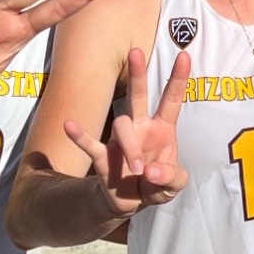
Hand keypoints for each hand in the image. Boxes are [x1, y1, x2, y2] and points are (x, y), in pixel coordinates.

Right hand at [64, 47, 190, 216]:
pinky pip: (90, 143)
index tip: (184, 55)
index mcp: (162, 130)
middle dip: (137, 74)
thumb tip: (150, 171)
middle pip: (138, 95)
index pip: (172, 100)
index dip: (178, 79)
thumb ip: (170, 178)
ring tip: (138, 171)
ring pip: (122, 127)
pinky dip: (79, 135)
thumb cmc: (156, 184)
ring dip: (131, 149)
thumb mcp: (174, 185)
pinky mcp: (102, 156)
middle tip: (136, 51)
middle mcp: (141, 128)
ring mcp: (119, 140)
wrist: (131, 202)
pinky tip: (68, 125)